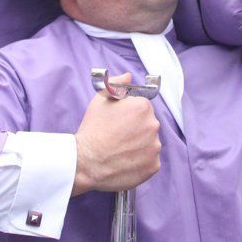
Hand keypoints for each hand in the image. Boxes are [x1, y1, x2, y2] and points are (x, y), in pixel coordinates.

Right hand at [72, 73, 160, 195]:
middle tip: (118, 135)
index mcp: (142, 107)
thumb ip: (116, 84)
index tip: (118, 121)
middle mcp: (153, 125)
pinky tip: (125, 160)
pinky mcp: (153, 165)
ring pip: (150, 142)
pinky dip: (141, 160)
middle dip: (136, 127)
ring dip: (140, 144)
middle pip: (148, 123)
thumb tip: (128, 76)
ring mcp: (154, 147)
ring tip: (120, 149)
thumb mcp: (100, 100)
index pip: (142, 106)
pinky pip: (150, 159)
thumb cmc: (93, 129)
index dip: (129, 113)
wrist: (86, 161)